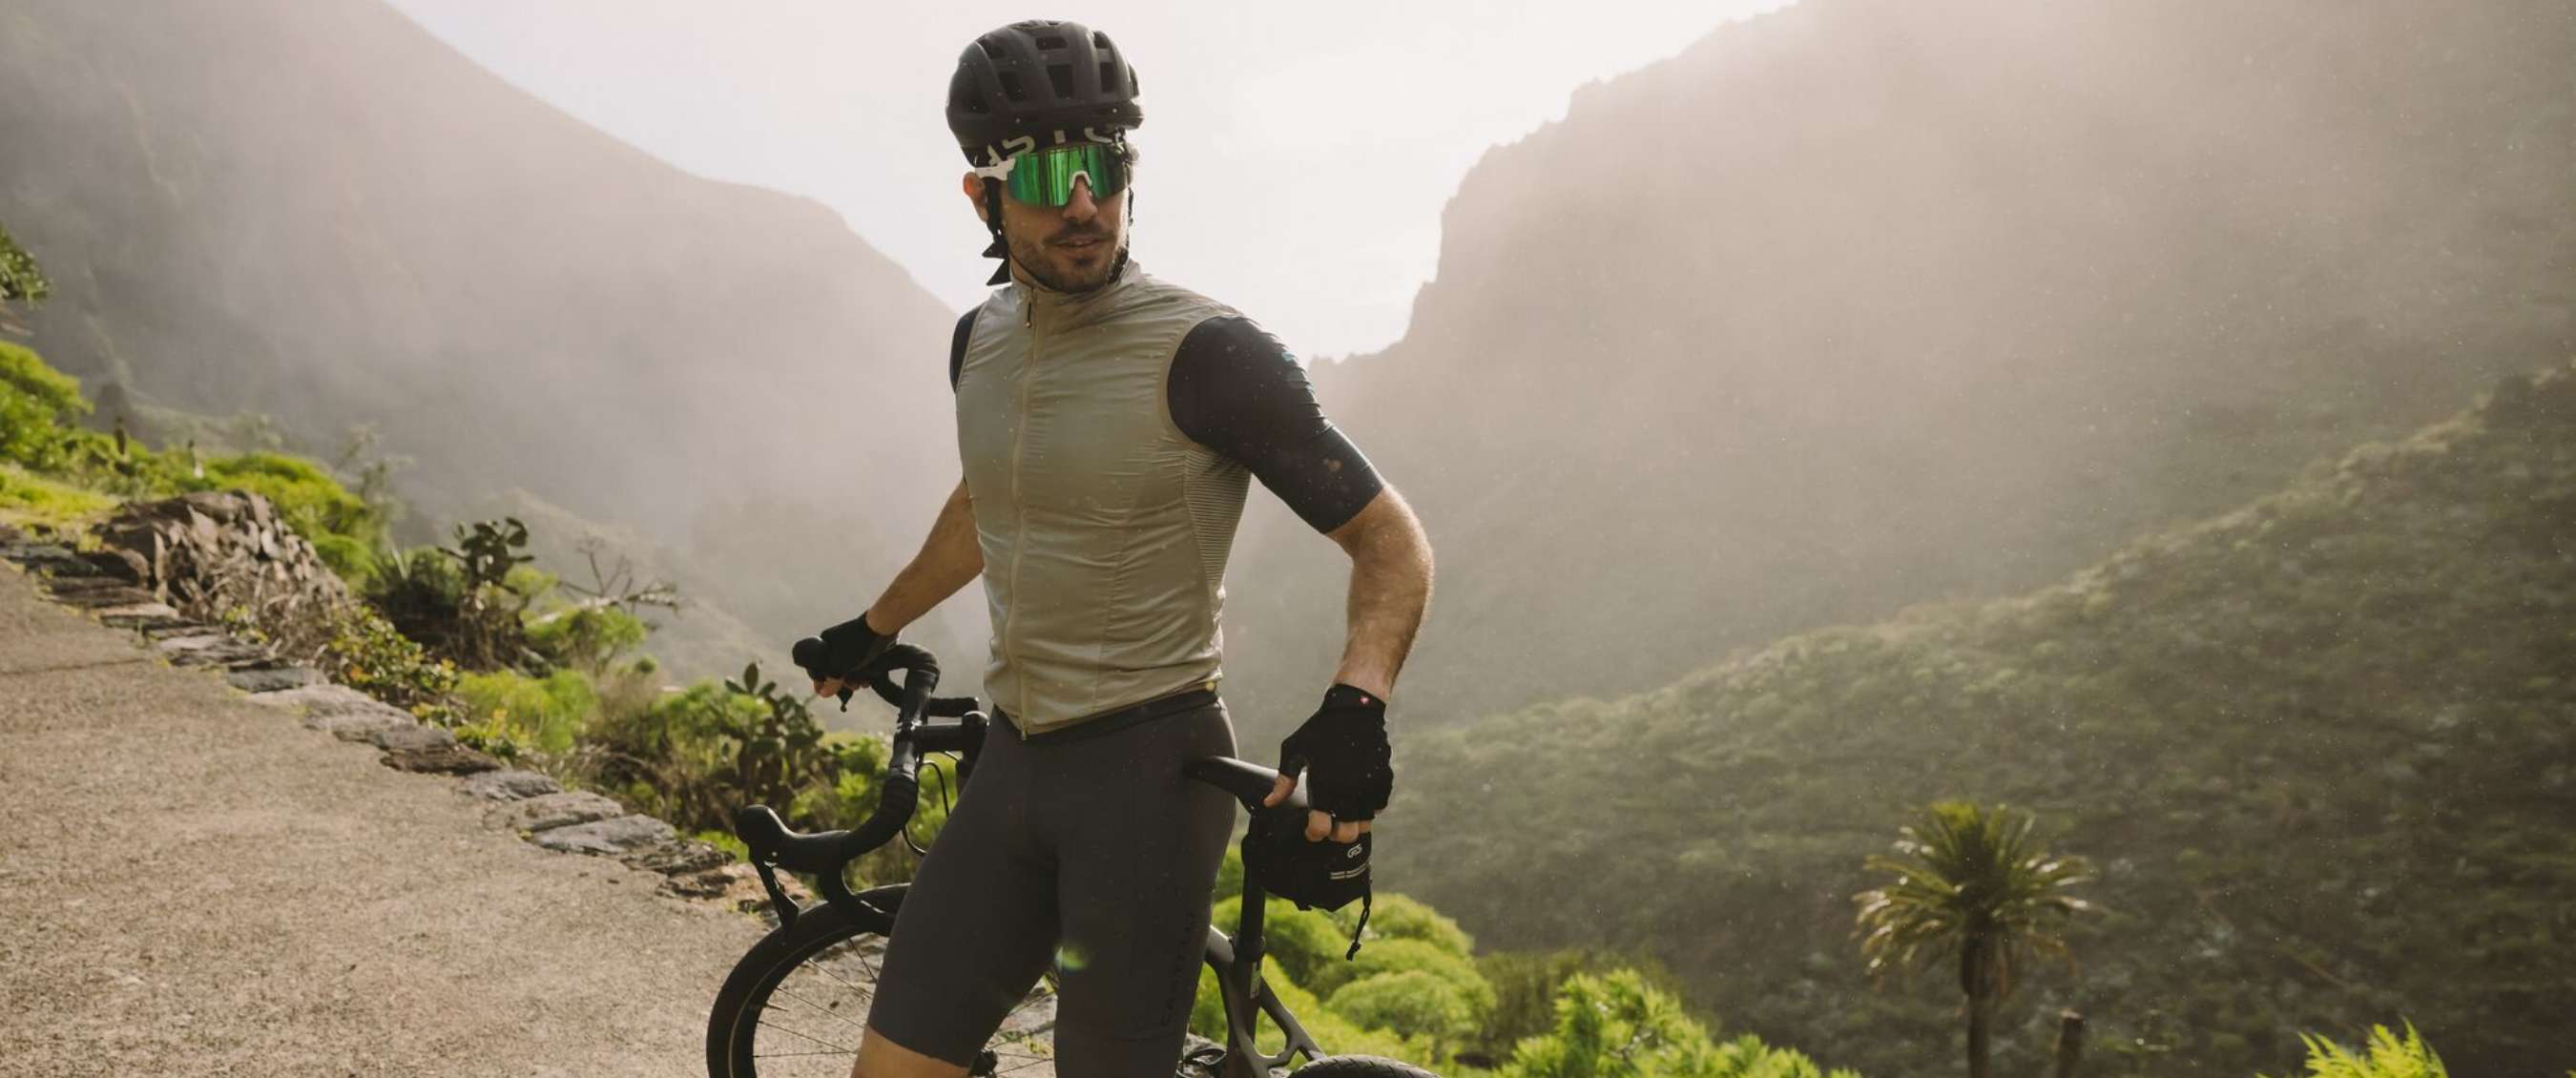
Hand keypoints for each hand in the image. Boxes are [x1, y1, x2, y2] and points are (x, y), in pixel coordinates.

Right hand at [799, 613, 895, 700]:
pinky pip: (860, 662)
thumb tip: (822, 693)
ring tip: (863, 685)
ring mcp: (850, 643)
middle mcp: (835, 642)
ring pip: (849, 666)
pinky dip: (862, 672)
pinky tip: (869, 680)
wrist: (882, 627)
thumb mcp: (841, 666)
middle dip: (843, 681)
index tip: (828, 693)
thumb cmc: (857, 645)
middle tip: (853, 688)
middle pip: (835, 668)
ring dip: (855, 679)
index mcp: (825, 642)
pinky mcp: (864, 644)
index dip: (823, 682)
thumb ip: (832, 681)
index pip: (818, 666)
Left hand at [1262, 684, 1391, 843]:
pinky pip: (1379, 807)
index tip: (1312, 829)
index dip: (1314, 834)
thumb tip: (1269, 803)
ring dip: (1353, 823)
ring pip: (1365, 825)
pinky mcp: (1383, 779)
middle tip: (1329, 823)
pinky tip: (1359, 799)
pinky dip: (1369, 808)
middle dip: (1335, 834)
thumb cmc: (1320, 729)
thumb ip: (1283, 780)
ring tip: (1344, 812)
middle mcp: (1348, 790)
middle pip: (1345, 835)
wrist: (1355, 708)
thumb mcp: (1294, 750)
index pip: (1320, 829)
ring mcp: (1368, 786)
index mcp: (1323, 785)